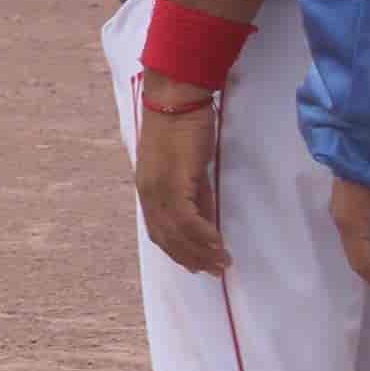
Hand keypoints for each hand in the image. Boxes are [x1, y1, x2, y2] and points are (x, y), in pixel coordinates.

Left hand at [135, 75, 228, 274]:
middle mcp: (148, 192)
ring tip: (221, 262)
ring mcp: (158, 187)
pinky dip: (201, 234)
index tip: (197, 266)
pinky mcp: (173, 180)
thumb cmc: (183, 127)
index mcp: (148, 189)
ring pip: (176, 232)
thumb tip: (205, 220)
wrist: (176, 99)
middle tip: (215, 271)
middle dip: (191, 258)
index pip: (159, 231)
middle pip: (166, 237)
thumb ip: (195, 194)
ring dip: (200, 251)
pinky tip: (217, 243)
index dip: (178, 252)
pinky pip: (185, 217)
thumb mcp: (188, 168)